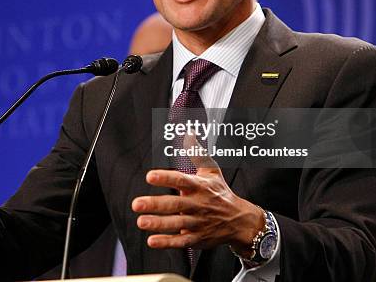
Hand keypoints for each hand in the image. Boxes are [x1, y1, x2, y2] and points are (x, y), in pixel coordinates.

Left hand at [131, 165, 262, 256]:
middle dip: (155, 204)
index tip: (150, 176)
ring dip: (158, 223)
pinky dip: (167, 242)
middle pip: (175, 204)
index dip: (165, 178)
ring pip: (176, 224)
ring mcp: (197, 222)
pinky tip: (152, 240)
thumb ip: (196, 153)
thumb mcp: (211, 171)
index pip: (181, 180)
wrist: (239, 220)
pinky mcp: (197, 238)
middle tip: (136, 203)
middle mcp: (198, 204)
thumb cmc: (220, 193)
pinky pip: (181, 241)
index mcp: (200, 186)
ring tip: (141, 221)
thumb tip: (188, 133)